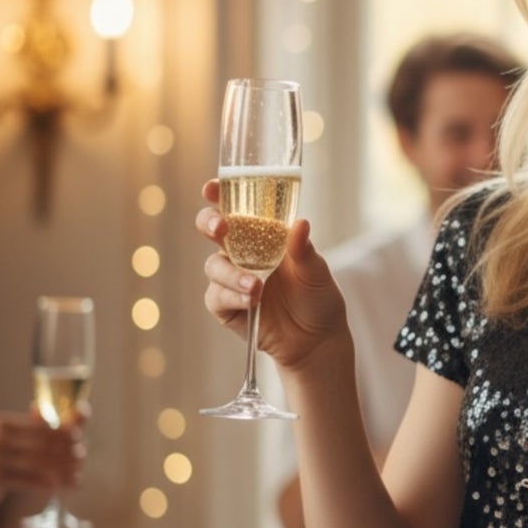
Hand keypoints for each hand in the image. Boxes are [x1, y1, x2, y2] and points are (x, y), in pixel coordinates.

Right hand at [0, 411, 83, 500]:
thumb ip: (22, 425)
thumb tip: (49, 415)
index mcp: (4, 422)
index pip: (43, 425)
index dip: (64, 432)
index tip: (79, 437)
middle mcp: (1, 438)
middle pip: (44, 444)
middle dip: (67, 452)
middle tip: (81, 457)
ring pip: (39, 464)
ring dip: (61, 471)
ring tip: (75, 475)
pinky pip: (28, 481)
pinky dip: (46, 484)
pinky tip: (58, 486)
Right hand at [197, 179, 345, 371]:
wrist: (317, 339)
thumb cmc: (318, 297)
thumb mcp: (316, 271)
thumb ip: (304, 249)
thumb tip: (300, 223)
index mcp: (262, 234)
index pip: (236, 208)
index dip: (220, 195)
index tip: (212, 188)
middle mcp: (242, 252)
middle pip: (212, 229)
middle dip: (210, 223)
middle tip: (221, 227)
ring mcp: (231, 278)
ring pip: (214, 265)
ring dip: (231, 273)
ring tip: (257, 286)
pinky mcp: (226, 306)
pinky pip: (217, 296)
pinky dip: (233, 296)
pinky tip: (252, 300)